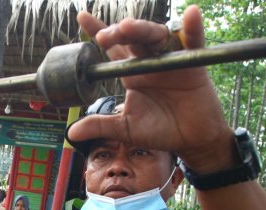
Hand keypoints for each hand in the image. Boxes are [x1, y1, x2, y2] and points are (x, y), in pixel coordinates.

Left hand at [67, 6, 236, 172]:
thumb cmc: (159, 130)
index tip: (82, 16)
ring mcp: (170, 60)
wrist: (190, 140)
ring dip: (142, 29)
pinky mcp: (193, 63)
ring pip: (156, 36)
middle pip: (132, 38)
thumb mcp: (125, 128)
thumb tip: (71, 132)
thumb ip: (99, 126)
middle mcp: (149, 61)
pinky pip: (194, 41)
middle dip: (118, 32)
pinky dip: (193, 27)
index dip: (98, 31)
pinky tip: (191, 14)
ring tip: (128, 26)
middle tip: (104, 37)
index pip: (113, 48)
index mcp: (131, 73)